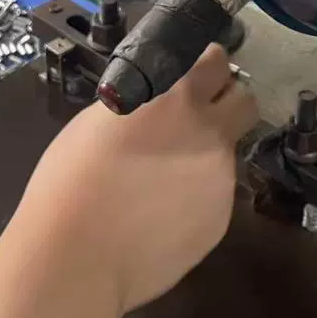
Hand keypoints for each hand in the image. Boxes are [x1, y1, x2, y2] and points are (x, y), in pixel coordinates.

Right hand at [0, 43, 256, 317]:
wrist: (77, 256)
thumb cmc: (71, 181)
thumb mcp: (100, 119)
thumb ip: (142, 103)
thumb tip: (156, 106)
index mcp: (176, 98)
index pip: (217, 60)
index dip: (208, 65)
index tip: (198, 74)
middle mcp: (209, 132)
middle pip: (245, 101)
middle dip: (227, 104)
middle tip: (199, 118)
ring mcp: (220, 177)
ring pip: (226, 152)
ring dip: (205, 154)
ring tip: (164, 179)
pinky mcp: (221, 219)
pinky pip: (215, 195)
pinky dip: (196, 196)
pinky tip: (163, 213)